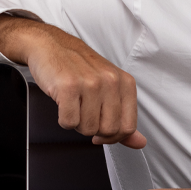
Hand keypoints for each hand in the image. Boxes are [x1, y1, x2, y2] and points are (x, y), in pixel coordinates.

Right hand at [0, 15, 145, 147]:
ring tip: (73, 105)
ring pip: (88, 129)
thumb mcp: (108, 88)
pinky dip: (63, 119)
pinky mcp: (68, 87)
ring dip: (77, 123)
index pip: (128, 127)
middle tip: (84, 113)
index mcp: (125, 83)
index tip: (101, 131)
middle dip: (93, 129)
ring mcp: (90, 83)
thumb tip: (139, 143)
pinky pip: (69, 122)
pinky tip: (64, 104)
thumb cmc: (79, 67)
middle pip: (108, 131)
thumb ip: (124, 117)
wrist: (51, 46)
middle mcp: (110, 82)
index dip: (113, 136)